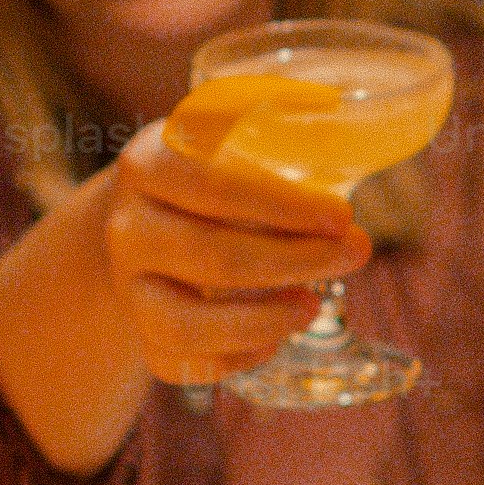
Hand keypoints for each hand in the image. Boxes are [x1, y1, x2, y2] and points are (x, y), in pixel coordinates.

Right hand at [102, 122, 372, 383]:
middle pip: (212, 257)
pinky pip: (177, 364)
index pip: (214, 186)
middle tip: (356, 253)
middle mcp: (127, 226)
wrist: (153, 211)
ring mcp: (128, 285)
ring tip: (313, 307)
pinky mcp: (139, 331)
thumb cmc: (217, 167)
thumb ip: (279, 123)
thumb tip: (343, 121)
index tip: (343, 216)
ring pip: (182, 325)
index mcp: (149, 162)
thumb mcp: (235, 131)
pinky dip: (231, 361)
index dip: (283, 206)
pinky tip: (274, 339)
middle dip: (296, 261)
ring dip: (260, 322)